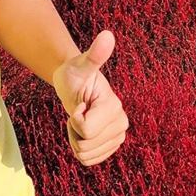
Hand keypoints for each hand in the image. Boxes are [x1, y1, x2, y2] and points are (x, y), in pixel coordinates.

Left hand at [52, 30, 127, 166]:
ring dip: (75, 138)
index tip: (80, 103)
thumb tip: (108, 35)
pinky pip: (87, 160)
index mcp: (115, 108)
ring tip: (80, 118)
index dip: (75, 117)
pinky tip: (82, 129)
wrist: (74, 83)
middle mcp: (121, 124)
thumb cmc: (74, 73)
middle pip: (85, 145)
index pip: (85, 130)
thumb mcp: (80, 65)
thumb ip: (94, 54)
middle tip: (79, 109)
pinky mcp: (110, 146)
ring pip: (85, 155)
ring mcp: (117, 137)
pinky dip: (79, 147)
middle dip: (74, 129)